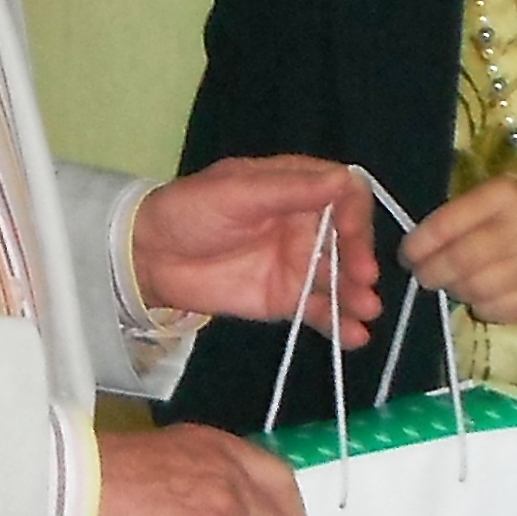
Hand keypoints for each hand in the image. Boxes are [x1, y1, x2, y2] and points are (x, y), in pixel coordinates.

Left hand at [134, 159, 378, 342]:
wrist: (150, 257)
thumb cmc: (191, 211)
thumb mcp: (236, 192)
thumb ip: (290, 190)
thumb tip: (344, 180)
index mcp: (295, 188)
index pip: (343, 194)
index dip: (354, 212)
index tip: (351, 232)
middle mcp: (305, 224)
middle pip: (348, 239)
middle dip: (359, 257)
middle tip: (363, 278)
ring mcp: (298, 264)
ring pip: (338, 278)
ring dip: (357, 293)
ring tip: (366, 310)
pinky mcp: (285, 299)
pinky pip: (318, 310)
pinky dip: (338, 323)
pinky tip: (354, 335)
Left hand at [398, 178, 516, 326]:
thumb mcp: (494, 199)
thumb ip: (457, 217)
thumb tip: (417, 249)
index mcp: (503, 197)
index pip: (447, 224)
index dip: (419, 245)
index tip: (408, 254)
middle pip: (459, 260)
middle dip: (431, 273)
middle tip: (424, 275)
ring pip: (475, 288)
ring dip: (455, 290)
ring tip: (454, 283)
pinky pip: (495, 310)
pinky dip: (480, 307)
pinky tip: (481, 296)